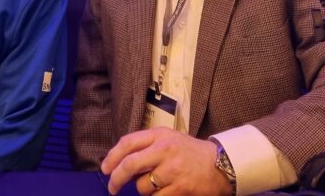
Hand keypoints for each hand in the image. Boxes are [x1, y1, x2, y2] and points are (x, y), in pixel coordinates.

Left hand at [100, 127, 232, 195]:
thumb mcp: (169, 139)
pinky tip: (166, 192)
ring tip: (157, 185)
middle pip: (130, 164)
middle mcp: (165, 150)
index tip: (105, 168)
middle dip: (116, 178)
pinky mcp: (180, 188)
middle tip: (113, 187)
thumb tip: (120, 163)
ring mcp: (172, 170)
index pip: (128, 142)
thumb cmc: (190, 153)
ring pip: (142, 186)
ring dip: (144, 190)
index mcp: (160, 135)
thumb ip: (147, 146)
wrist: (220, 165)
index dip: (112, 156)